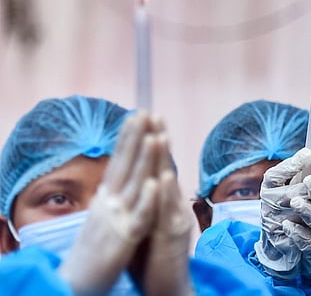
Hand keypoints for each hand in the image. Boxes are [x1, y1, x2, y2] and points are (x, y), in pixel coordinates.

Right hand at [59, 112, 158, 295]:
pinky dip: (147, 200)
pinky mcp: (124, 239)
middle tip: (144, 112)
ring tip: (154, 136)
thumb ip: (111, 195)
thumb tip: (117, 176)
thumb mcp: (100, 215)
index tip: (137, 115)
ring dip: (144, 160)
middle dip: (135, 137)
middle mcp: (108, 202)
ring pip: (134, 185)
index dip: (128, 137)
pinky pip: (139, 217)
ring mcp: (116, 219)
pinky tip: (156, 183)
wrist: (74, 282)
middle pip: (125, 165)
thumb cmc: (92, 249)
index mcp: (105, 197)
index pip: (119, 161)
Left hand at [132, 119, 192, 295]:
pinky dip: (165, 194)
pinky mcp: (174, 237)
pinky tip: (162, 177)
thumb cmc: (151, 257)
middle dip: (158, 139)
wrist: (166, 287)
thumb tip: (132, 182)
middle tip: (154, 114)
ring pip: (169, 184)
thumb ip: (141, 201)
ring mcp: (174, 220)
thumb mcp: (144, 222)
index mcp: (160, 202)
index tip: (141, 119)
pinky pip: (169, 212)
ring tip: (160, 134)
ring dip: (164, 159)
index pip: (153, 166)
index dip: (148, 142)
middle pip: (164, 167)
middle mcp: (171, 206)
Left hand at [283, 153, 310, 278]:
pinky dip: (298, 233)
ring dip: (308, 210)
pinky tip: (287, 225)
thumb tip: (309, 153)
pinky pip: (308, 242)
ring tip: (295, 202)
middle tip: (308, 180)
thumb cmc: (298, 211)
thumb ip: (301, 172)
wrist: (292, 246)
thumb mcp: (297, 190)